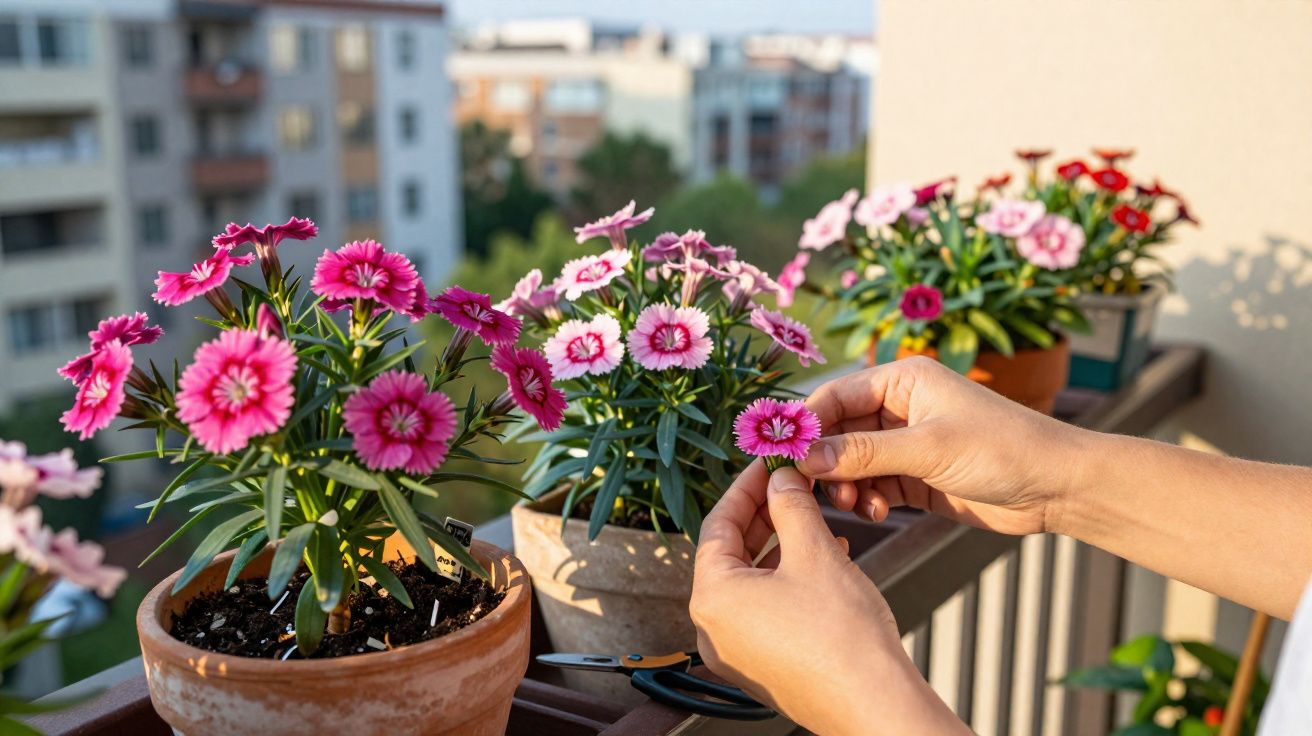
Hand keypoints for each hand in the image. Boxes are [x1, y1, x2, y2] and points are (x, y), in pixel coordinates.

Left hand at [691, 462, 966, 735]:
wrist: (874, 705)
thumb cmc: (841, 635)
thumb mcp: (814, 553)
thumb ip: (792, 507)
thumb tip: (781, 479)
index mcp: (712, 597)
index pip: (718, 524)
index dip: (747, 488)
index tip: (769, 465)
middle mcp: (713, 629)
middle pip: (731, 554)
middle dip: (766, 517)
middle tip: (792, 486)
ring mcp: (735, 653)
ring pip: (751, 582)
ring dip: (780, 547)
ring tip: (813, 521)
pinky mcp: (760, 667)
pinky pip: (764, 610)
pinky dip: (787, 581)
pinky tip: (824, 562)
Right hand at [798, 356, 1086, 535]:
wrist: (1057, 487)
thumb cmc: (1002, 449)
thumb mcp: (927, 448)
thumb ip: (863, 453)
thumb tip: (805, 458)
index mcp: (902, 380)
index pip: (834, 397)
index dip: (806, 425)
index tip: (782, 456)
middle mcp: (899, 407)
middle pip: (837, 432)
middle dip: (824, 462)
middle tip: (812, 490)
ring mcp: (906, 444)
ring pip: (851, 464)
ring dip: (845, 486)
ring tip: (855, 505)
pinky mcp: (916, 478)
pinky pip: (873, 486)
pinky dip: (868, 500)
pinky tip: (878, 512)